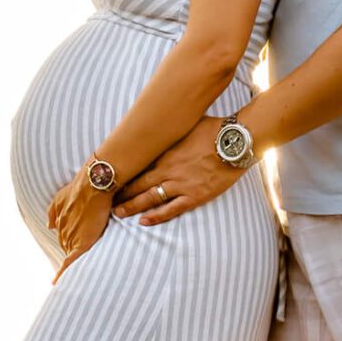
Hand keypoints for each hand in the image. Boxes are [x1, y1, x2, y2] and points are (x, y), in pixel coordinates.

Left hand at [47, 175, 111, 280]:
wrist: (92, 186)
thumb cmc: (81, 189)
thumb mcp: (60, 198)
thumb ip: (54, 212)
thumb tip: (49, 226)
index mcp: (60, 222)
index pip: (64, 238)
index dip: (69, 243)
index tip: (69, 251)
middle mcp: (63, 231)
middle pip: (66, 247)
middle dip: (71, 253)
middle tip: (76, 262)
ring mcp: (71, 238)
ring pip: (69, 255)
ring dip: (71, 264)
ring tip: (71, 276)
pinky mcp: (81, 243)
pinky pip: (70, 262)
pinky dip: (62, 273)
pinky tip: (56, 283)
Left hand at [111, 117, 245, 225]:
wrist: (234, 142)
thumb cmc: (214, 129)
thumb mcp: (186, 123)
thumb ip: (172, 129)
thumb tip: (162, 118)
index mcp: (164, 152)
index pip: (137, 166)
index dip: (123, 174)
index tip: (112, 178)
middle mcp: (168, 170)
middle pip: (137, 184)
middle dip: (121, 193)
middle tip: (107, 200)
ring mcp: (181, 184)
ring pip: (149, 198)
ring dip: (132, 206)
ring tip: (118, 213)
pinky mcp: (195, 196)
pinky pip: (171, 209)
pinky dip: (156, 216)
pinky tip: (143, 222)